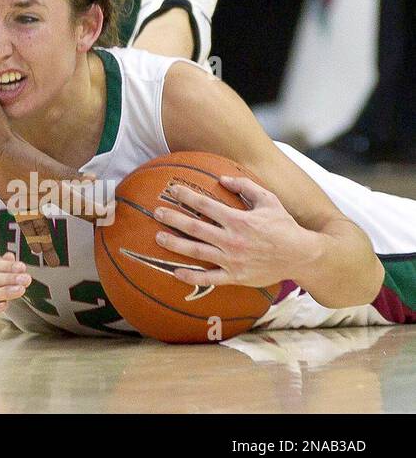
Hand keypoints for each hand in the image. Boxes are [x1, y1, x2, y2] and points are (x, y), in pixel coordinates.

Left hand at [152, 176, 311, 289]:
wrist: (302, 257)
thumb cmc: (284, 226)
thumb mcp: (269, 200)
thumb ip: (245, 187)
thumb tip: (222, 178)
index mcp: (239, 220)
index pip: (205, 206)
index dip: (187, 196)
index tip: (172, 190)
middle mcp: (232, 240)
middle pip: (195, 228)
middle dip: (173, 218)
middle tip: (156, 212)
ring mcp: (232, 260)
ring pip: (197, 252)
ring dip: (175, 244)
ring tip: (158, 238)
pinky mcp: (236, 277)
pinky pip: (209, 278)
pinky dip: (191, 276)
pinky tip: (175, 272)